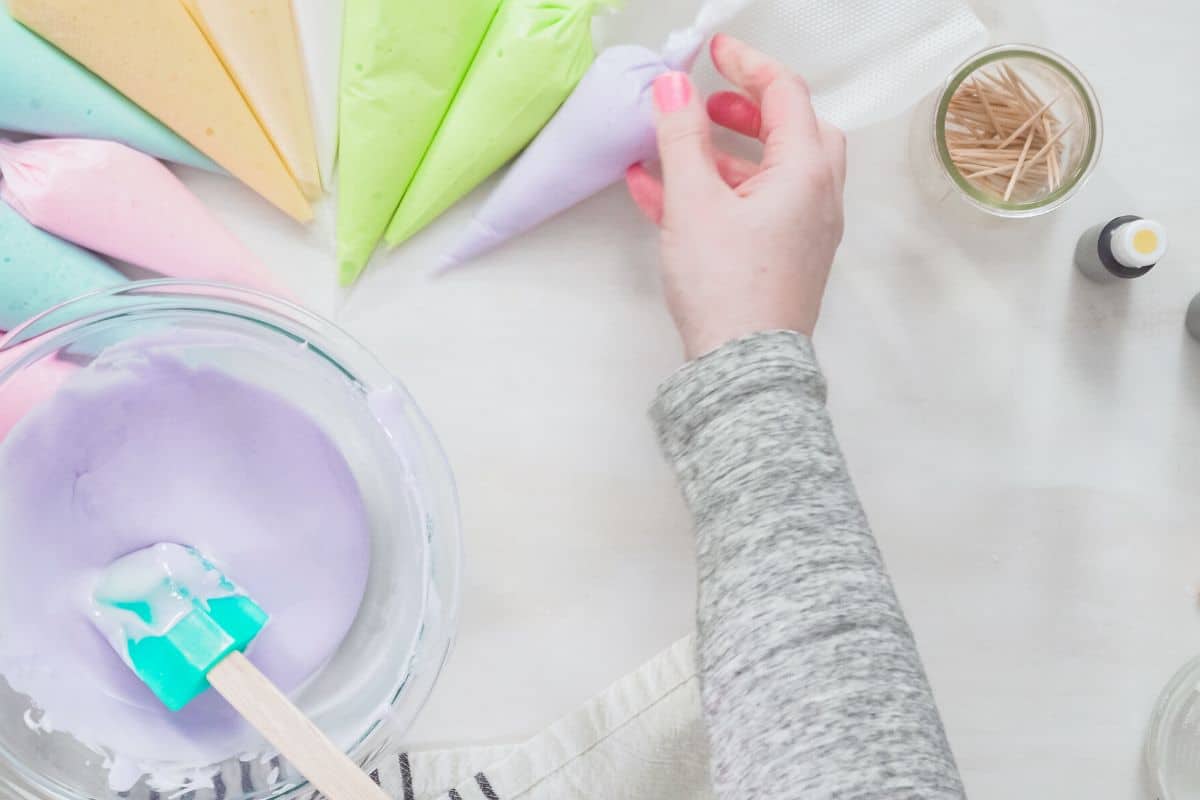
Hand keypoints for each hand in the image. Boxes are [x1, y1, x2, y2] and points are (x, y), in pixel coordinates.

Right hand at [626, 35, 846, 359]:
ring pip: (769, 174)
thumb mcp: (693, 202)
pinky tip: (663, 196)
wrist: (742, 368)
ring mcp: (803, 232)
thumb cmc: (728, 288)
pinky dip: (718, 194)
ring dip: (723, 155)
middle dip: (747, 111)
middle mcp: (817, 198)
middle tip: (708, 103)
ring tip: (675, 150)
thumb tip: (673, 88)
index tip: (715, 51)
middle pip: (792, 132)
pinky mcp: (783, 261)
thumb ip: (681, 138)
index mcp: (806, 172)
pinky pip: (754, 211)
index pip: (785, 94)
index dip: (747, 64)